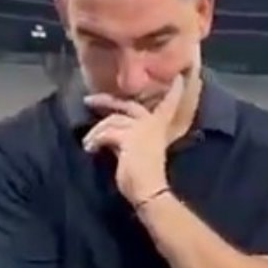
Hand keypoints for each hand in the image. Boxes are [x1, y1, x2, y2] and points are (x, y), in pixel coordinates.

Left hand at [82, 76, 184, 204]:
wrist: (150, 190)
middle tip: (89, 100)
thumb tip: (112, 133)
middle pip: (127, 106)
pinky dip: (94, 142)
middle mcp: (152, 123)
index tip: (179, 77)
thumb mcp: (141, 150)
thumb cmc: (147, 176)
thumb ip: (130, 137)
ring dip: (95, 132)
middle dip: (106, 101)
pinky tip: (91, 149)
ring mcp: (140, 129)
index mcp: (160, 127)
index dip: (173, 91)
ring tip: (88, 144)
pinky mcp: (128, 137)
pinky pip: (105, 133)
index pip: (168, 104)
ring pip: (111, 121)